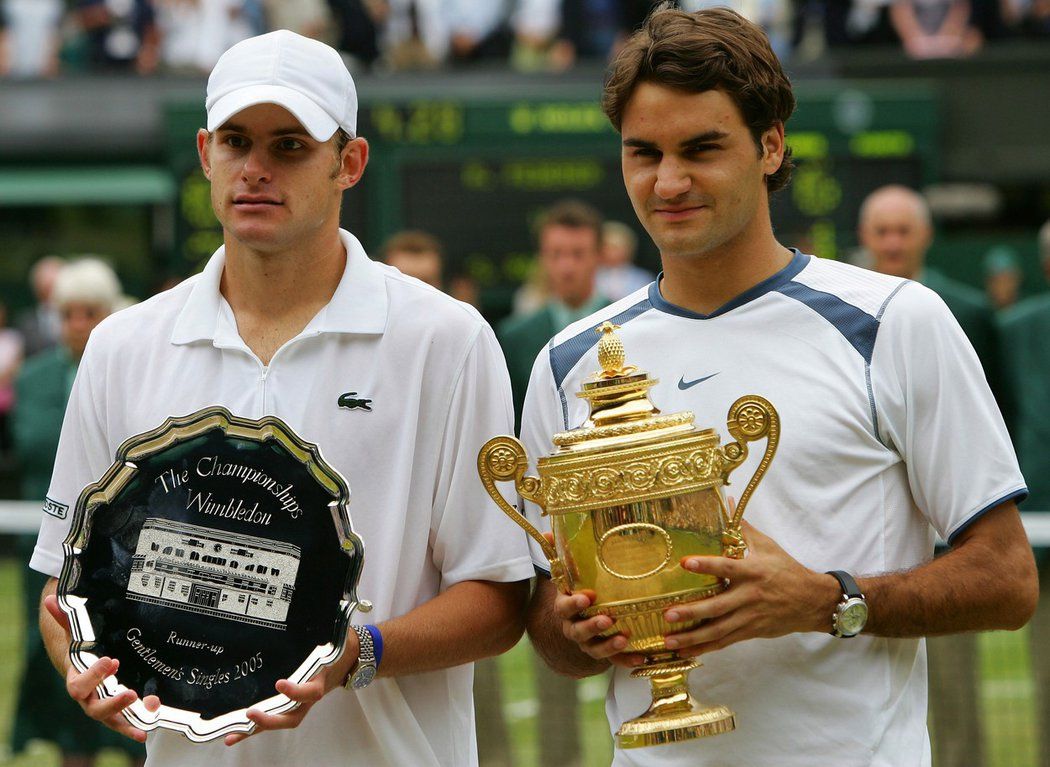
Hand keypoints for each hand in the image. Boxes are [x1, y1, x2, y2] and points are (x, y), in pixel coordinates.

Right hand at [43, 595, 159, 741]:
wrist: (87, 668)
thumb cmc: (83, 650)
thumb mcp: (77, 634)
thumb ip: (67, 618)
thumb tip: (51, 597)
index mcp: (77, 680)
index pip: (79, 685)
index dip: (94, 676)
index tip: (112, 660)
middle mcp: (89, 698)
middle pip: (95, 709)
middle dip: (112, 703)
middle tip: (130, 691)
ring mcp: (104, 707)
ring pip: (112, 720)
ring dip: (127, 718)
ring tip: (147, 711)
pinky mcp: (119, 712)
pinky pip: (126, 723)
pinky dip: (136, 726)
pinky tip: (149, 725)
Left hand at [224, 625, 359, 745]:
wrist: (352, 658)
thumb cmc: (340, 644)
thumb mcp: (335, 634)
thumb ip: (325, 627)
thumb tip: (312, 604)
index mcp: (321, 678)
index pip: (310, 691)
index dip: (296, 691)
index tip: (280, 683)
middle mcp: (310, 696)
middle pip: (292, 717)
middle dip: (270, 719)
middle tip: (250, 714)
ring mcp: (301, 702)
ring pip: (280, 721)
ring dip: (256, 729)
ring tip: (232, 735)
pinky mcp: (291, 703)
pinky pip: (275, 716)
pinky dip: (255, 727)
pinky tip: (236, 731)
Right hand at [540, 532, 644, 669]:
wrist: (579, 621)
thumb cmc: (576, 591)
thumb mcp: (568, 574)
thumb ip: (559, 554)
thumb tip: (546, 531)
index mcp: (565, 608)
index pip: (564, 607)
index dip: (574, 604)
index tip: (587, 597)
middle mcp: (574, 627)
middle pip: (578, 631)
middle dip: (591, 626)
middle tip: (607, 619)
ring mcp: (588, 643)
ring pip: (594, 648)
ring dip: (608, 645)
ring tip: (624, 638)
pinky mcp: (604, 653)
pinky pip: (613, 661)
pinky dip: (626, 660)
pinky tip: (641, 658)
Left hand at [660, 520, 838, 656]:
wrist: (812, 601)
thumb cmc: (787, 570)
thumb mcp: (767, 546)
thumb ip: (742, 528)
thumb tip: (726, 502)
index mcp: (752, 571)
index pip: (726, 567)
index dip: (706, 565)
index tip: (684, 563)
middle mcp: (749, 596)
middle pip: (717, 606)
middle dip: (692, 612)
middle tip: (668, 614)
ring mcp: (749, 617)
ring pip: (718, 630)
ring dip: (692, 638)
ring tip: (669, 641)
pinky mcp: (750, 632)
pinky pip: (724, 642)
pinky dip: (704, 648)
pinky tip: (685, 653)